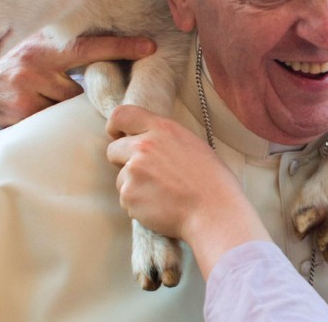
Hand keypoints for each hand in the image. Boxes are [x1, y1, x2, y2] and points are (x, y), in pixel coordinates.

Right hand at [0, 33, 155, 142]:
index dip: (121, 46)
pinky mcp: (23, 109)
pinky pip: (53, 118)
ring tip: (45, 100)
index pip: (89, 45)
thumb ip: (63, 57)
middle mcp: (38, 61)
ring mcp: (29, 85)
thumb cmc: (12, 72)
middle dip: (102, 82)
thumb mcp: (34, 54)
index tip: (150, 46)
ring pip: (70, 102)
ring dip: (67, 106)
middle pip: (84, 78)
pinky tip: (34, 111)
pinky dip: (51, 118)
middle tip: (129, 79)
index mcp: (45, 47)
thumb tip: (105, 59)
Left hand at [106, 104, 269, 278]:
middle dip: (123, 162)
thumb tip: (145, 140)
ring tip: (162, 194)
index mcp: (162, 129)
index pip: (122, 115)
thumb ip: (164, 139)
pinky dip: (138, 205)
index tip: (117, 135)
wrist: (214, 212)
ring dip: (134, 186)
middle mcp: (144, 147)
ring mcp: (133, 172)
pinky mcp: (129, 196)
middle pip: (113, 150)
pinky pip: (126, 199)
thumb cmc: (211, 181)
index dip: (115, 126)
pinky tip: (160, 207)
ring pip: (121, 178)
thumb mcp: (191, 144)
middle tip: (145, 174)